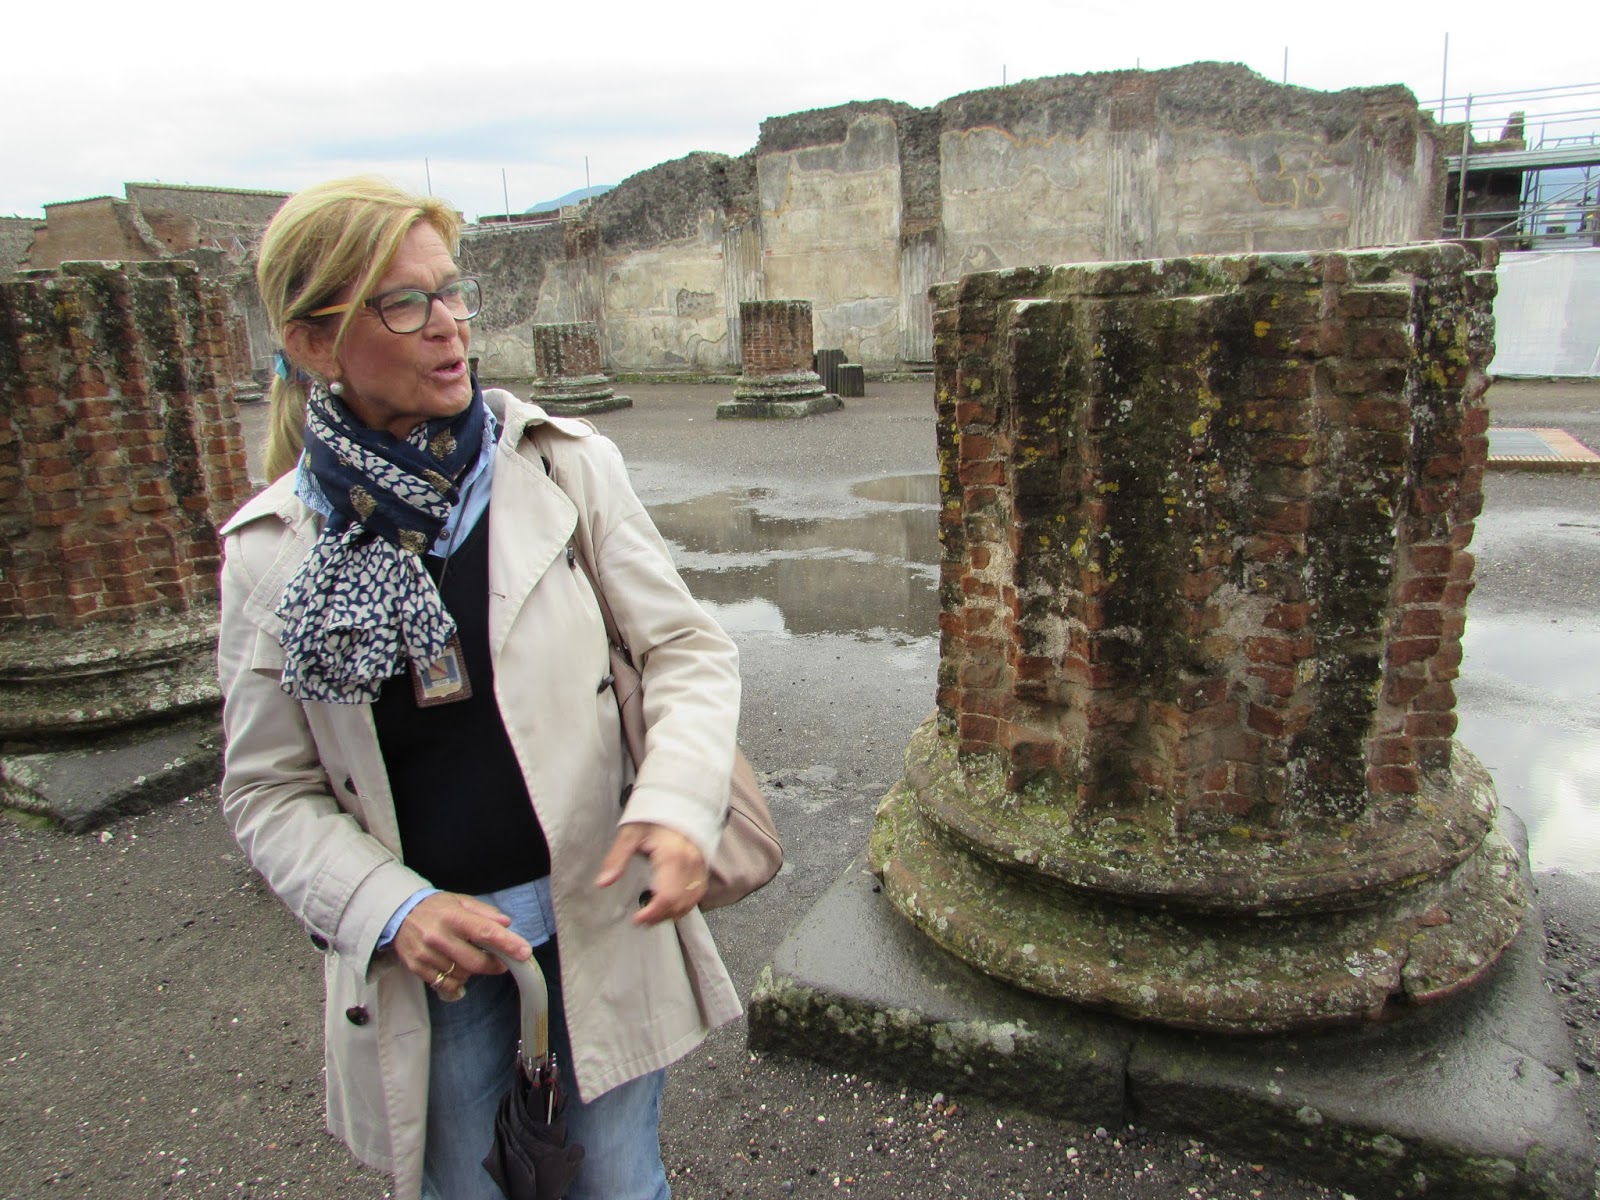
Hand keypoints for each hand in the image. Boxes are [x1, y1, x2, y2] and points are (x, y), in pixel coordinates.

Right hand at [393, 892, 530, 996]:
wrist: (398, 914)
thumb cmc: (436, 908)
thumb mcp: (461, 901)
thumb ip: (485, 912)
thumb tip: (506, 924)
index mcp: (453, 917)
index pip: (485, 932)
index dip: (508, 944)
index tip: (524, 953)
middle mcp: (438, 936)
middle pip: (476, 962)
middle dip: (494, 964)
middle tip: (500, 961)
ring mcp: (426, 954)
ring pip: (462, 974)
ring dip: (471, 970)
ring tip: (465, 955)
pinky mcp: (416, 967)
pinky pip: (445, 984)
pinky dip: (456, 980)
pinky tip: (453, 966)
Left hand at [596, 822, 707, 925]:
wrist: (678, 798)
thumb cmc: (654, 814)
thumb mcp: (629, 833)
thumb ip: (617, 859)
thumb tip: (603, 882)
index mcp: (672, 856)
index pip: (666, 897)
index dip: (652, 914)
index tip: (638, 919)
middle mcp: (690, 863)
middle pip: (679, 903)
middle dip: (660, 916)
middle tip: (642, 918)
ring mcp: (700, 865)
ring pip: (691, 901)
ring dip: (673, 913)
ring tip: (654, 914)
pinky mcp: (703, 865)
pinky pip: (698, 893)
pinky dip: (686, 904)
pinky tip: (672, 905)